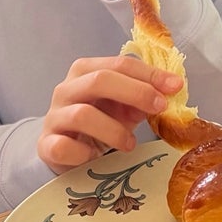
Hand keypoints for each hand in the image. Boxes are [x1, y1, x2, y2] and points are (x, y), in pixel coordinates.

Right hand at [38, 54, 182, 173]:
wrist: (63, 149)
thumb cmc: (99, 122)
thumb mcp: (122, 107)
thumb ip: (141, 98)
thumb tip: (168, 94)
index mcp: (86, 70)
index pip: (120, 64)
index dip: (150, 74)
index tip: (175, 86)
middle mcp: (66, 88)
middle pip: (100, 80)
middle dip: (136, 92)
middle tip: (160, 107)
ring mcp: (54, 116)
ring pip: (82, 114)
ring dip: (114, 130)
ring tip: (130, 144)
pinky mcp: (46, 144)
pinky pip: (64, 146)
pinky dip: (85, 153)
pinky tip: (95, 157)